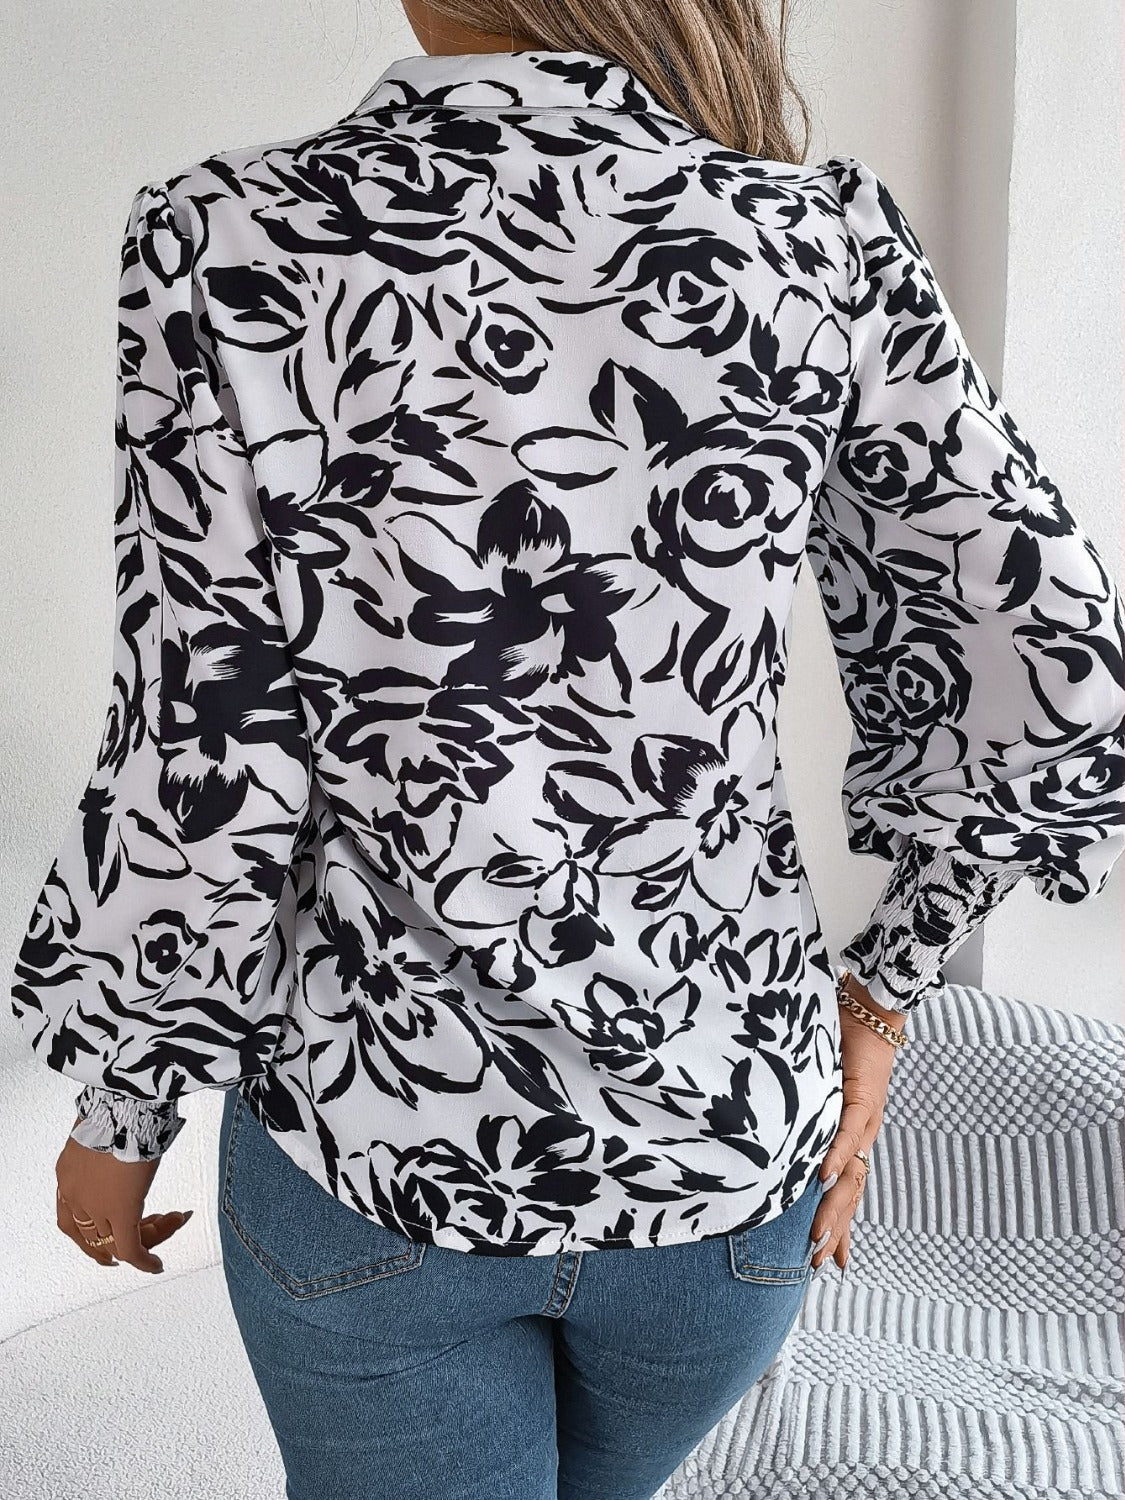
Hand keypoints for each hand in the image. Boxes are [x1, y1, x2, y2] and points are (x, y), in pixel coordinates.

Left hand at [56, 1116, 193, 1272]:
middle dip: (122, 1238)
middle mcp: (75, 1195)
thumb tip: (123, 1143)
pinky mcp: (121, 1211)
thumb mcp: (100, 1129)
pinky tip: (156, 1265)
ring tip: (171, 1222)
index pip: (71, 1219)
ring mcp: (96, 1206)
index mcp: (67, 1175)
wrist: (122, 1104)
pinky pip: (131, 1248)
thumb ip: (104, 1144)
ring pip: (117, 1240)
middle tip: (147, 1235)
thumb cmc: (116, 1106)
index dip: (88, 1235)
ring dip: (147, 1238)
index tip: (105, 1242)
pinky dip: (144, 1260)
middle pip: (95, 1233)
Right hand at [810, 978, 903, 1273]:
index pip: (847, 1189)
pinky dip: (836, 1153)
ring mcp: (864, 1119)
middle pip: (850, 1192)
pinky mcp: (862, 1096)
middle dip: (833, 1228)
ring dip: (834, 1205)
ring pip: (852, 1172)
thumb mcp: (820, 1091)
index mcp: (852, 1137)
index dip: (839, 1224)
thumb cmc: (842, 1047)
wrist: (870, 1014)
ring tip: (818, 1236)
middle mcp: (861, 1136)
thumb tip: (777, 1138)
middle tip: (817, 1262)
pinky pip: (848, 1130)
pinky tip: (825, 1177)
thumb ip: (806, 1117)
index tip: (828, 1260)